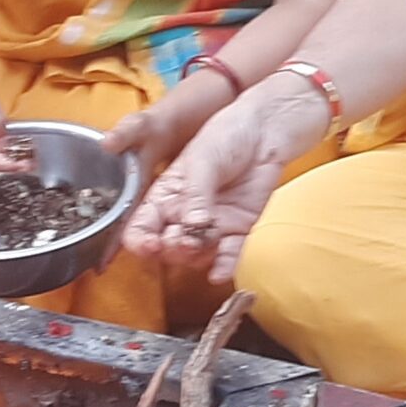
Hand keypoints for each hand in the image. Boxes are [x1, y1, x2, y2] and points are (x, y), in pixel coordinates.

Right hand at [122, 90, 308, 282]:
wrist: (265, 132)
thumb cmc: (225, 137)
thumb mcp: (202, 161)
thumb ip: (196, 195)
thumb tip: (192, 228)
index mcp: (165, 196)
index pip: (142, 226)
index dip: (140, 241)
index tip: (149, 245)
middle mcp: (184, 215)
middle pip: (167, 246)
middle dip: (172, 249)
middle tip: (182, 241)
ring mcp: (211, 225)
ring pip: (195, 255)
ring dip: (196, 256)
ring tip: (202, 243)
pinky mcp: (237, 230)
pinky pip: (227, 256)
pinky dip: (223, 267)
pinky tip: (219, 274)